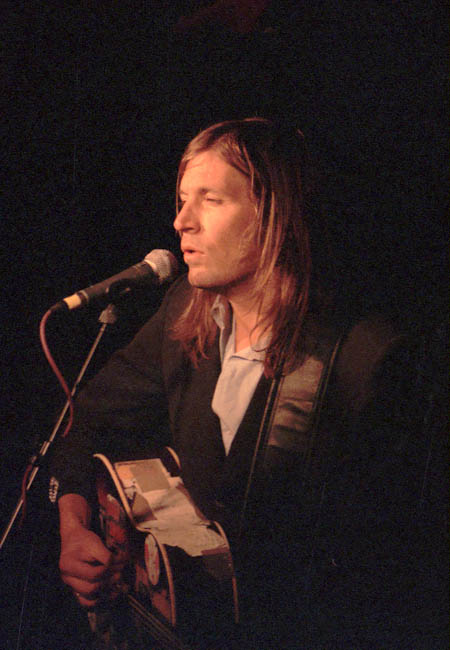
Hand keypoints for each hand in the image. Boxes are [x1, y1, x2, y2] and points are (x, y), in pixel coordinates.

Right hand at [57, 493, 125, 607]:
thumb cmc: (84, 540)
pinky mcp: (76, 590)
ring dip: (107, 592)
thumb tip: (122, 564)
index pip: (94, 574)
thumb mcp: (95, 543)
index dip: (110, 570)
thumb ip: (107, 556)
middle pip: (91, 589)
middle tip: (120, 573)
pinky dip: (100, 600)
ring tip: (119, 584)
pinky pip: (87, 603)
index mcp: (69, 565)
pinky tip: (112, 592)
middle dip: (109, 581)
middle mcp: (67, 579)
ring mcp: (71, 586)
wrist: (73, 540)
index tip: (121, 562)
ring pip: (89, 599)